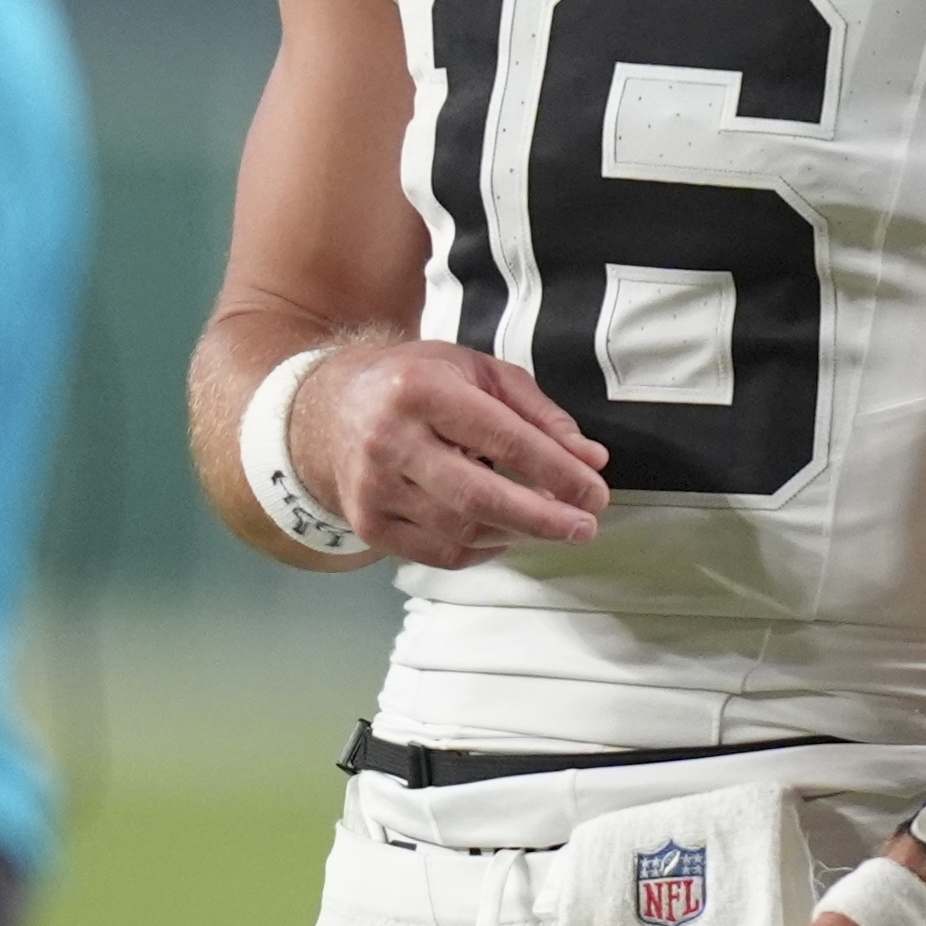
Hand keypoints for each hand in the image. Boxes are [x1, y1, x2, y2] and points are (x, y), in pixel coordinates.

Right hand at [293, 341, 611, 568]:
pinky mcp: (369, 524)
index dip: (557, 471)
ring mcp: (373, 488)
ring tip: (551, 525)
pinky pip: (439, 553)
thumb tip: (590, 458)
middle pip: (479, 497)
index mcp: (422, 390)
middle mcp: (391, 441)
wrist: (331, 409)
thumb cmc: (416, 384)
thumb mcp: (478, 372)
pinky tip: (506, 534)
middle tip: (584, 527)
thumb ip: (538, 413)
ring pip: (461, 530)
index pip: (503, 439)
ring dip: (518, 534)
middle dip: (543, 519)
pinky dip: (483, 550)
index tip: (595, 491)